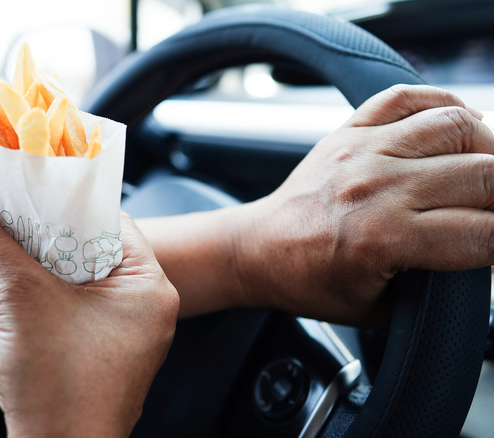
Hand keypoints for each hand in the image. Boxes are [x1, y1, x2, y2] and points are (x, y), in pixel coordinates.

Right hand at [0, 198, 178, 437]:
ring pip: (71, 293)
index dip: (68, 207)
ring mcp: (122, 343)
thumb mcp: (22, 302)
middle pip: (88, 257)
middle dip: (39, 246)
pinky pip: (65, 325)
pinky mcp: (97, 365)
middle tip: (6, 227)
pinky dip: (32, 319)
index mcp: (147, 289)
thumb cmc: (59, 385)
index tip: (32, 196)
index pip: (112, 224)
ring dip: (29, 283)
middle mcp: (143, 314)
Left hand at [234, 84, 493, 323]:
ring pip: (458, 126)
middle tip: (493, 213)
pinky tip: (459, 125)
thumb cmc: (312, 281)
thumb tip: (487, 255)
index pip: (486, 232)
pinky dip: (443, 103)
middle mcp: (376, 187)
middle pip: (485, 175)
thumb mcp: (381, 308)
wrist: (259, 249)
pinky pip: (407, 96)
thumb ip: (441, 289)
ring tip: (487, 172)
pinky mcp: (349, 131)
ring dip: (488, 148)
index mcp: (382, 239)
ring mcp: (363, 152)